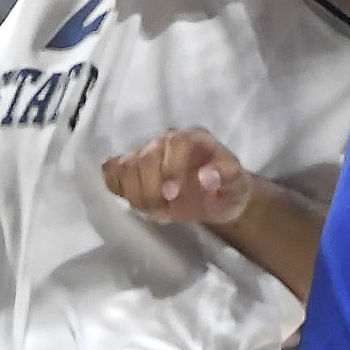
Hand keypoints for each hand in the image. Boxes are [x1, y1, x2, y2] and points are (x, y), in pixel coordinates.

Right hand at [102, 127, 253, 225]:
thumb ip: (227, 176)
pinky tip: (132, 201)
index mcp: (194, 137)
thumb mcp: (237, 183)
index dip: (171, 168)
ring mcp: (146, 152)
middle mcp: (167, 140)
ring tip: (151, 210)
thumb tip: (206, 177)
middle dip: (151, 188)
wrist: (217, 197)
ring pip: (125, 165)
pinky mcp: (133, 168)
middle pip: (146, 155)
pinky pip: (112, 170)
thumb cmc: (227, 187)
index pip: (176, 142)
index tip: (173, 195)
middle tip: (162, 212)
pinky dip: (115, 186)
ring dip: (134, 193)